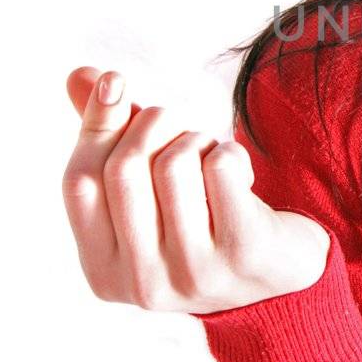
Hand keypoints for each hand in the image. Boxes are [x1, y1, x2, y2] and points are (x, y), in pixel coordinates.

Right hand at [62, 66, 330, 313]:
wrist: (283, 267)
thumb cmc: (202, 218)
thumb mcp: (150, 190)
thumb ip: (109, 138)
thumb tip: (79, 76)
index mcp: (104, 272)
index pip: (79, 183)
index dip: (95, 125)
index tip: (115, 81)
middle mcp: (143, 285)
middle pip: (124, 168)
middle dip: (151, 123)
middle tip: (176, 123)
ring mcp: (194, 275)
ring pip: (174, 164)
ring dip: (195, 140)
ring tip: (210, 157)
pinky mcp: (243, 254)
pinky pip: (221, 168)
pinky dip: (230, 151)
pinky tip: (240, 174)